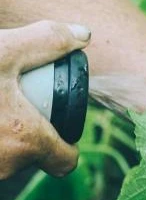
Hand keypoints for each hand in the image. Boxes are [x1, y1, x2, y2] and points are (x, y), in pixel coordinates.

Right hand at [0, 20, 89, 178]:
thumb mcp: (4, 50)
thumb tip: (83, 34)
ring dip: (2, 137)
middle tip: (14, 105)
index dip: (65, 146)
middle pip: (31, 157)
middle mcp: (4, 166)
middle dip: (28, 134)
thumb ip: (46, 41)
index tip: (56, 127)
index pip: (64, 162)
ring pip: (3, 159)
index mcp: (26, 140)